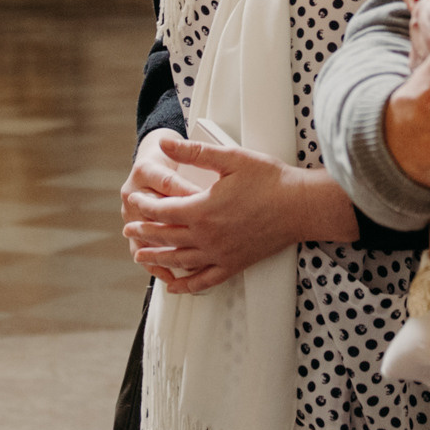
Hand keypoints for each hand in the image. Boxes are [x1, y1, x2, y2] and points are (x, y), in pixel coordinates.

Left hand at [121, 135, 355, 292]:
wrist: (300, 206)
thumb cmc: (270, 180)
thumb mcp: (231, 158)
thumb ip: (195, 152)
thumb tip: (167, 144)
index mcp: (202, 210)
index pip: (161, 210)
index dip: (144, 206)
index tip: (134, 201)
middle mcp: (206, 236)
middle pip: (165, 237)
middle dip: (143, 233)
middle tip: (128, 230)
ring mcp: (220, 254)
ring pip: (179, 260)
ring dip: (156, 258)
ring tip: (140, 257)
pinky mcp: (234, 264)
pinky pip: (204, 280)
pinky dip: (186, 284)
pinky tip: (175, 286)